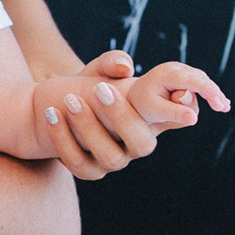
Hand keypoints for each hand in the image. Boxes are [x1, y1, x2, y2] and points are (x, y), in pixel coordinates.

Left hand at [37, 57, 229, 179]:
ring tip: (69, 99)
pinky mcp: (88, 171)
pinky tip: (52, 114)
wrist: (54, 107)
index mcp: (149, 119)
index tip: (179, 95)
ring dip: (89, 126)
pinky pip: (78, 162)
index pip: (175, 119)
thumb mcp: (99, 70)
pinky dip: (63, 138)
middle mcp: (136, 144)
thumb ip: (111, 63)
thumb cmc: (87, 87)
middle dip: (123, 116)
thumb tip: (123, 66)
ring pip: (110, 156)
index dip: (183, 111)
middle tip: (100, 88)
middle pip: (143, 144)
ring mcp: (114, 161)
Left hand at [127, 62, 228, 128]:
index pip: (191, 80)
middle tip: (224, 108)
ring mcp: (183, 71)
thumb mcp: (155, 111)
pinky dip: (211, 94)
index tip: (219, 101)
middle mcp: (176, 68)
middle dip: (212, 93)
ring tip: (223, 107)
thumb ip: (174, 113)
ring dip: (210, 96)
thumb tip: (194, 119)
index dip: (207, 89)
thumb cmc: (143, 105)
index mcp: (167, 73)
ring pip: (203, 84)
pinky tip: (224, 103)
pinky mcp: (187, 77)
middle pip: (200, 81)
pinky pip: (202, 85)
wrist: (136, 98)